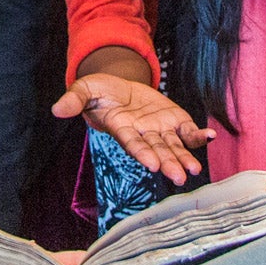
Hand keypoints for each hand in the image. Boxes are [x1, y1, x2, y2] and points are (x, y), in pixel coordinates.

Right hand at [52, 74, 211, 184]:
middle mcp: (142, 135)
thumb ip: (74, 100)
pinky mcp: (173, 121)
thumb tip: (56, 110)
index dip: (142, 153)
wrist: (119, 87)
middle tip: (179, 177)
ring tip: (194, 170)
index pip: (132, 144)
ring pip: (173, 147)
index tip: (152, 164)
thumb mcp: (85, 90)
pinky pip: (187, 132)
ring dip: (184, 158)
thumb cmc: (99, 92)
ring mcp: (159, 130)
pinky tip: (210, 137)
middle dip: (168, 163)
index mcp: (121, 130)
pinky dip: (198, 136)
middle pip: (156, 151)